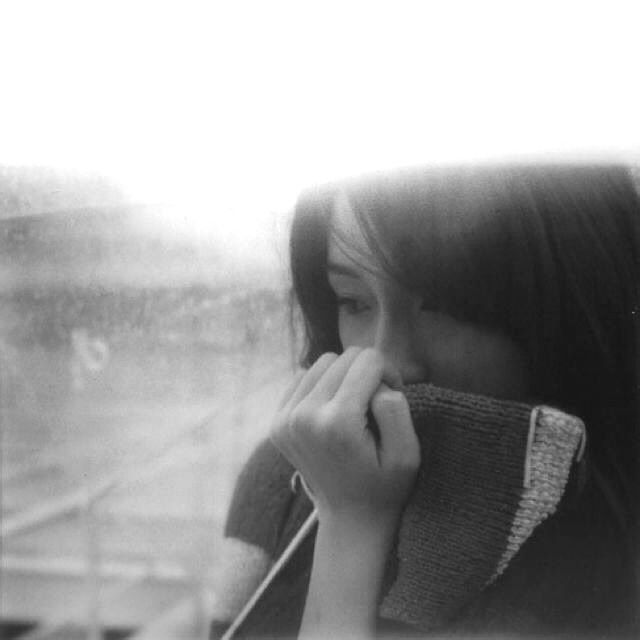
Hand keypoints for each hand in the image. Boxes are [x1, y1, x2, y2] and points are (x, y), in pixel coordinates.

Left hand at [270, 347, 420, 522]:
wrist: (349, 518)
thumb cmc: (385, 486)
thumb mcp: (407, 454)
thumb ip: (395, 408)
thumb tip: (374, 383)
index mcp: (338, 423)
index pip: (367, 360)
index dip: (390, 372)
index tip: (394, 396)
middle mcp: (305, 416)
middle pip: (344, 357)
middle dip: (368, 372)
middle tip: (377, 402)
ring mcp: (285, 419)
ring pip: (323, 362)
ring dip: (345, 376)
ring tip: (356, 405)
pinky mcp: (277, 421)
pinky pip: (303, 377)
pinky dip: (323, 385)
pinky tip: (335, 409)